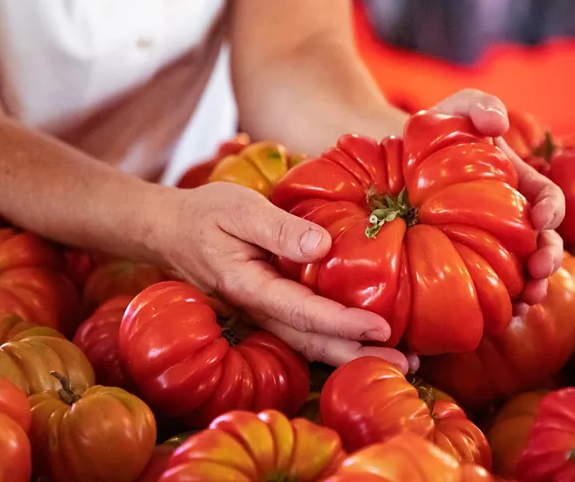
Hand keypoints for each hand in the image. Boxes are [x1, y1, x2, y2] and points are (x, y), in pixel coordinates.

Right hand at [153, 182, 414, 372]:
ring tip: (397, 362)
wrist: (169, 232)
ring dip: (352, 356)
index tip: (381, 328)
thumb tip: (322, 247)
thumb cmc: (204, 215)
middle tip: (406, 365)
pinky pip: (304, 335)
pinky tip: (362, 345)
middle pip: (312, 343)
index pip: (302, 312)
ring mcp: (262, 316)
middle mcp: (257, 311)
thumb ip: (278, 229)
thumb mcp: (238, 209)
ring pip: (310, 346)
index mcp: (250, 287)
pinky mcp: (268, 311)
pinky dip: (336, 344)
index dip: (342, 323)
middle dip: (358, 356)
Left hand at [432, 89, 565, 311]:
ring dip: (530, 289)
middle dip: (547, 259)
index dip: (551, 210)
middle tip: (538, 273)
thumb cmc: (431, 135)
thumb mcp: (453, 110)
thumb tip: (497, 124)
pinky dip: (496, 303)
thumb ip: (478, 106)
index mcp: (517, 185)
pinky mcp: (466, 265)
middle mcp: (511, 218)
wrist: (391, 165)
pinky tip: (496, 317)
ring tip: (524, 304)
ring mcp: (490, 244)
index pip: (547, 199)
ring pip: (522, 272)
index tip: (541, 220)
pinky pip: (488, 288)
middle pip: (542, 242)